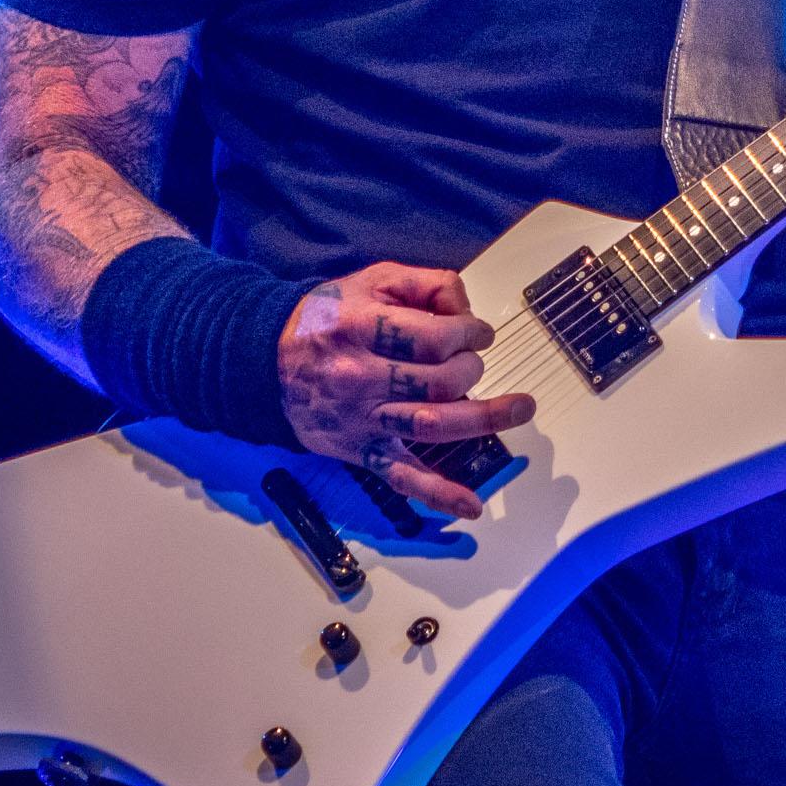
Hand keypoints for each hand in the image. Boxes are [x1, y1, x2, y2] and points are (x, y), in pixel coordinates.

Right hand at [277, 262, 535, 518]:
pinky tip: (470, 505)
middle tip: (472, 362)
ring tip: (520, 409)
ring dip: (483, 419)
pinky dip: (438, 494)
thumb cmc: (326, 318)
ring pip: (433, 424)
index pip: (437, 336)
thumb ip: (423, 283)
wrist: (265, 362)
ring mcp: (362, 418)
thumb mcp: (370, 280)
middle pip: (441, 380)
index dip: (470, 333)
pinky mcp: (360, 449)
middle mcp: (362, 376)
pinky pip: (402, 477)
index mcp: (364, 328)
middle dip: (471, 368)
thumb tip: (464, 306)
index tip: (477, 333)